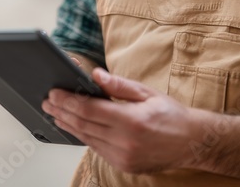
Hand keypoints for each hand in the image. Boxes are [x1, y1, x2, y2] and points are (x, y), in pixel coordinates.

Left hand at [42, 67, 201, 174]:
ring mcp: (124, 156)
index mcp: (131, 120)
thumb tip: (96, 75)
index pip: (89, 110)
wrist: (192, 142)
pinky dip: (84, 137)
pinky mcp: (124, 164)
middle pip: (83, 125)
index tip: (54, 93)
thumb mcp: (147, 93)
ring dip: (69, 125)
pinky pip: (97, 149)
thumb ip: (119, 86)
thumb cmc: (171, 115)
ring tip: (56, 114)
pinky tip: (76, 127)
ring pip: (87, 139)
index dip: (68, 101)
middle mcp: (125, 141)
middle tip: (48, 102)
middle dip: (62, 112)